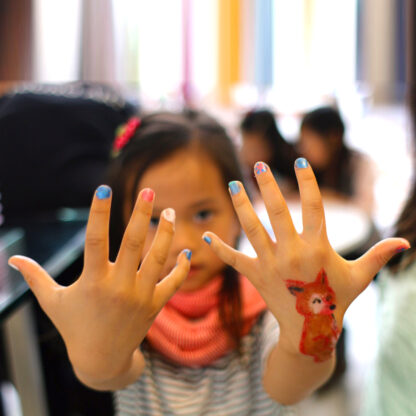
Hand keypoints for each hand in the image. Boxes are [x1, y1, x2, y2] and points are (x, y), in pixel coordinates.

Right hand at [9, 186, 189, 383]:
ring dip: (166, 233)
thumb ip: (36, 277)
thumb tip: (12, 259)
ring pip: (157, 258)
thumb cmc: (74, 326)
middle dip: (141, 214)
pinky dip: (181, 267)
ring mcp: (140, 296)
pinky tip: (185, 250)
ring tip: (169, 211)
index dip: (99, 213)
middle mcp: (119, 287)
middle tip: (148, 190)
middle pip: (133, 244)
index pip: (95, 240)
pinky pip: (173, 282)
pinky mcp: (155, 305)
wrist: (102, 360)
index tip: (103, 189)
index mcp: (93, 281)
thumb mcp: (53, 301)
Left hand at [203, 159, 408, 357]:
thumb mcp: (360, 276)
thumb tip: (406, 243)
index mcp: (318, 246)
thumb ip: (378, 255)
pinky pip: (234, 259)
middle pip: (277, 211)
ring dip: (241, 205)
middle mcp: (292, 252)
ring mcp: (271, 264)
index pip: (313, 205)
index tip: (299, 160)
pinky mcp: (255, 276)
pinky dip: (219, 248)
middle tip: (258, 164)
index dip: (307, 181)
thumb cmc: (337, 300)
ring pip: (253, 228)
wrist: (311, 330)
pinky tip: (204, 235)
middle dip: (267, 186)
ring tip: (233, 184)